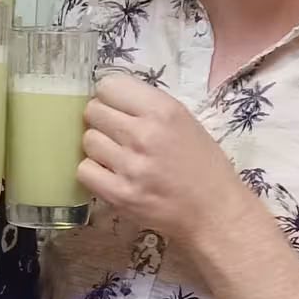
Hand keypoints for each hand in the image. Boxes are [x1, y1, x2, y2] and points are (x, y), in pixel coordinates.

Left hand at [78, 72, 242, 244]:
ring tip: (118, 156)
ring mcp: (129, 166)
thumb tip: (108, 98)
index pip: (108, 86)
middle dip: (101, 120)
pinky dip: (94, 172)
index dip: (110, 97)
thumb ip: (147, 106)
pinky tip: (111, 174)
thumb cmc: (202, 165)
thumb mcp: (184, 121)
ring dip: (98, 147)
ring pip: (87, 140)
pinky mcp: (119, 194)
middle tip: (117, 134)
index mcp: (163, 110)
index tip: (117, 109)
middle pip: (93, 112)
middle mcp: (144, 134)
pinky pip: (84, 171)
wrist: (214, 212)